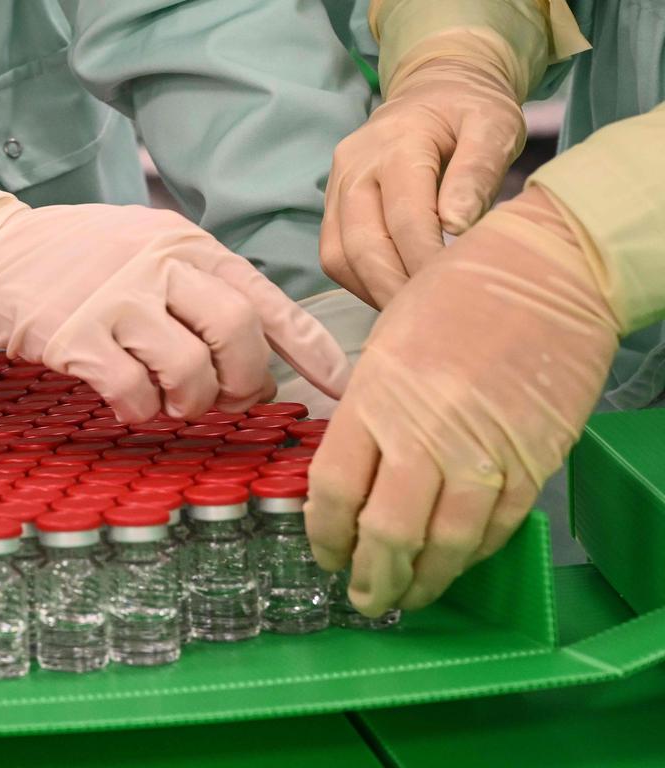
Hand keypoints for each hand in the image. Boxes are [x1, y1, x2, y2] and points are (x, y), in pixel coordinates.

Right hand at [0, 160, 349, 421]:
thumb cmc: (80, 260)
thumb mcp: (148, 250)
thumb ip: (202, 290)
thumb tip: (260, 355)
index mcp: (187, 244)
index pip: (267, 296)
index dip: (311, 347)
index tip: (343, 385)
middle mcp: (159, 263)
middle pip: (239, 333)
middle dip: (247, 382)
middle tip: (230, 400)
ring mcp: (117, 298)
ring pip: (190, 370)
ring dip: (192, 402)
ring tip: (172, 401)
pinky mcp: (75, 334)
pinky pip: (133, 392)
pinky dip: (140, 411)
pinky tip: (127, 402)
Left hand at [306, 186, 619, 615]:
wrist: (547, 272)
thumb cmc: (454, 297)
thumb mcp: (384, 347)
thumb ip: (366, 416)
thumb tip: (353, 481)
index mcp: (374, 400)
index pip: (333, 492)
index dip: (324, 535)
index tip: (325, 553)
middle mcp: (424, 435)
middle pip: (384, 533)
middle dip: (369, 578)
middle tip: (362, 597)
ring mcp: (483, 454)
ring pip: (444, 545)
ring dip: (421, 582)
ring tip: (407, 596)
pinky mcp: (533, 463)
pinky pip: (495, 529)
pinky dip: (471, 555)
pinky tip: (454, 562)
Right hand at [320, 59, 525, 308]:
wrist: (432, 90)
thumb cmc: (470, 112)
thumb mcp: (494, 124)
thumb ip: (477, 171)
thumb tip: (457, 225)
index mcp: (397, 143)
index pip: (405, 218)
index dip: (426, 263)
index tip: (453, 294)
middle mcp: (355, 165)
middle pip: (362, 244)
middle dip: (394, 289)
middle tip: (429, 321)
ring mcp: (336, 186)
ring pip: (338, 256)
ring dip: (372, 291)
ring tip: (410, 313)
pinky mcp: (331, 206)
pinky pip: (334, 255)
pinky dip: (361, 283)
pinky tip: (394, 293)